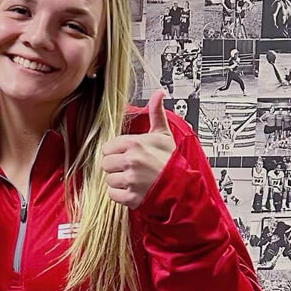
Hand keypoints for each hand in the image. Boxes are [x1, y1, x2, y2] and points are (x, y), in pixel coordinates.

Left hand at [101, 89, 177, 208]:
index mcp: (134, 144)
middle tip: (130, 168)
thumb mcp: (163, 134)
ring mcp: (131, 180)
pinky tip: (133, 190)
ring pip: (109, 180)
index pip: (107, 148)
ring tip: (134, 180)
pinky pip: (113, 195)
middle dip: (116, 167)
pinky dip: (121, 195)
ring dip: (119, 182)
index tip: (127, 155)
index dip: (116, 152)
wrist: (184, 186)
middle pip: (105, 164)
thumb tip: (159, 93)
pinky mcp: (132, 197)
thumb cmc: (172, 161)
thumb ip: (156, 113)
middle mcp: (131, 161)